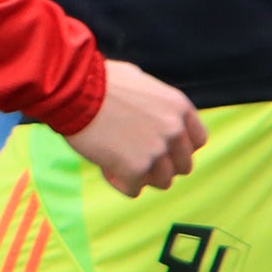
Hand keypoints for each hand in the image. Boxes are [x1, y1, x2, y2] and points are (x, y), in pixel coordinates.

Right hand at [65, 60, 206, 194]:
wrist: (73, 90)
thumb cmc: (98, 81)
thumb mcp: (140, 81)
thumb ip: (155, 102)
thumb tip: (155, 110)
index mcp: (179, 107)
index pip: (198, 141)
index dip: (180, 148)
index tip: (163, 149)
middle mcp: (174, 130)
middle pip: (183, 166)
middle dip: (162, 165)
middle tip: (137, 158)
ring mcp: (157, 151)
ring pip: (162, 182)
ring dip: (142, 176)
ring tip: (119, 161)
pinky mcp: (135, 169)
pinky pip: (134, 189)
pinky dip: (120, 183)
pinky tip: (106, 168)